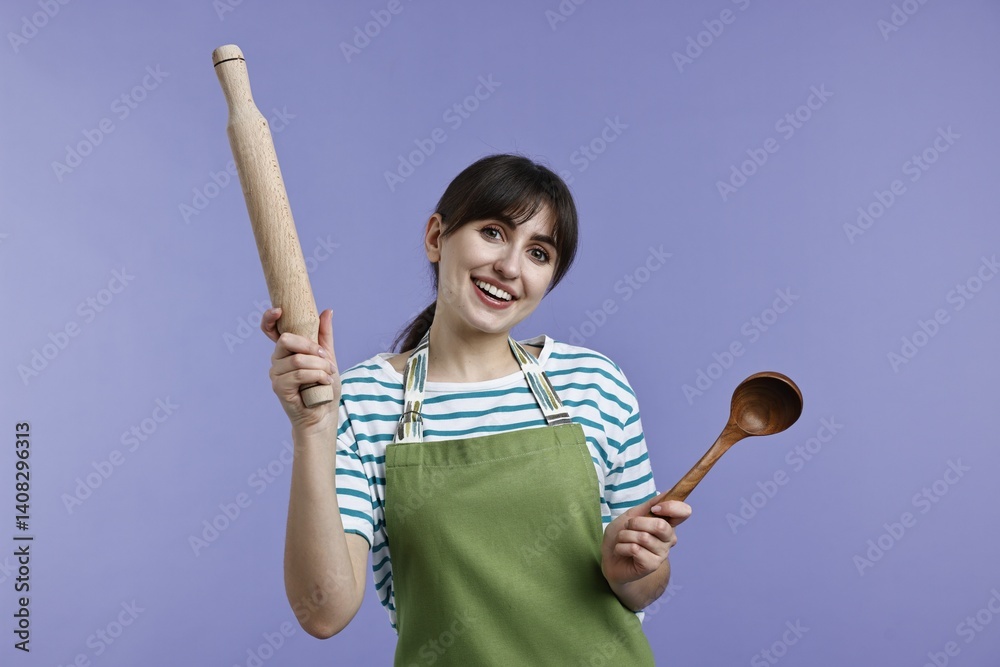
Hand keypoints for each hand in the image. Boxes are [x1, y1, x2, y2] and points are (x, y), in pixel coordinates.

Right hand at [261, 307, 340, 431]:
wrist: (324, 414)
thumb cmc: (324, 387)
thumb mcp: (328, 357)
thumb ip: (324, 335)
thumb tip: (327, 310)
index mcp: (286, 350)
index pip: (270, 330)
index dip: (270, 318)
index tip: (279, 310)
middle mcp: (277, 360)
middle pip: (286, 340)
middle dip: (311, 347)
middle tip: (325, 357)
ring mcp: (276, 374)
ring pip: (298, 359)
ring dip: (320, 366)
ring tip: (328, 374)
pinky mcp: (279, 388)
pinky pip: (299, 374)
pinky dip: (316, 376)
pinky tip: (324, 381)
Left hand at [601, 497, 691, 586]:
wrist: (608, 558)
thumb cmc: (622, 536)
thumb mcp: (633, 514)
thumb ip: (651, 504)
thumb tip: (670, 491)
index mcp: (667, 524)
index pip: (684, 512)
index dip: (672, 507)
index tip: (655, 509)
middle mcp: (668, 539)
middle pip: (661, 525)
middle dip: (636, 522)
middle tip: (628, 527)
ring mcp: (662, 553)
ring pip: (643, 537)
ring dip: (625, 536)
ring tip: (623, 540)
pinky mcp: (652, 565)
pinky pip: (635, 549)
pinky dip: (621, 547)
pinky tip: (622, 551)